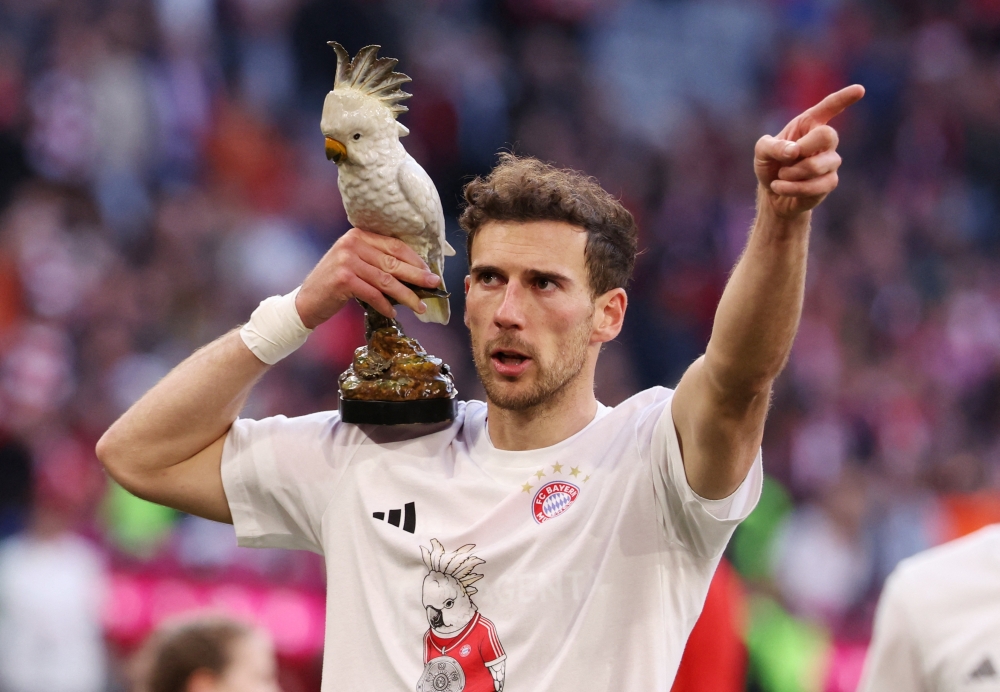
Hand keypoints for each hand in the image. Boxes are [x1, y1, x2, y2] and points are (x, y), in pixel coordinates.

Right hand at [295, 228, 441, 328]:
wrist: (306, 301)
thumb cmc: (335, 284)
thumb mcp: (356, 265)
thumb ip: (378, 263)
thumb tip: (415, 274)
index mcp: (358, 235)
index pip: (394, 245)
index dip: (414, 259)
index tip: (429, 271)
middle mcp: (352, 243)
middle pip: (393, 262)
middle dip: (416, 275)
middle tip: (434, 284)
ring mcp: (347, 260)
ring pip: (386, 280)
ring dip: (406, 295)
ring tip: (419, 306)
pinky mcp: (343, 279)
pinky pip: (373, 294)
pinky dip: (385, 305)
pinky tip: (394, 313)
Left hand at [754, 84, 864, 218]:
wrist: (773, 193)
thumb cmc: (770, 165)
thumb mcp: (762, 152)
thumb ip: (773, 146)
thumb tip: (794, 151)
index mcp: (808, 124)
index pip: (829, 107)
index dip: (843, 98)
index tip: (859, 90)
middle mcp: (824, 140)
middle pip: (827, 135)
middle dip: (804, 148)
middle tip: (788, 157)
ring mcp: (830, 161)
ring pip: (818, 165)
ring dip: (792, 173)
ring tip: (781, 175)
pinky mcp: (829, 182)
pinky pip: (816, 186)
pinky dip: (792, 188)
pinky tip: (780, 186)